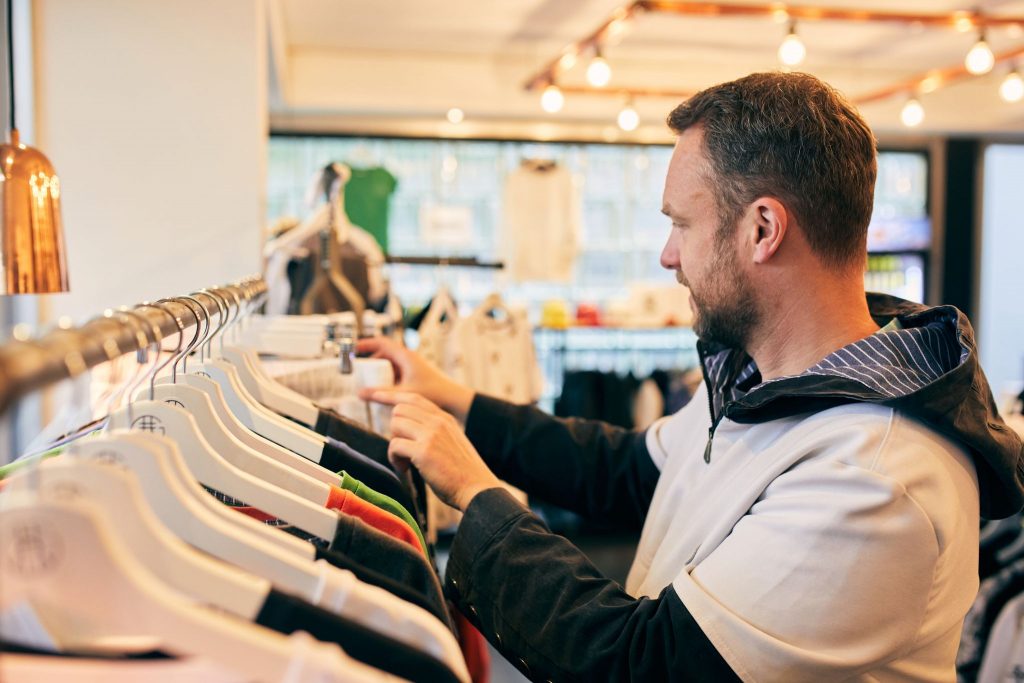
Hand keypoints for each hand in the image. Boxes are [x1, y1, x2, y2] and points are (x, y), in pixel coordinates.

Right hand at [356, 337, 473, 421]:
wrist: (453, 399)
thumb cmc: (435, 392)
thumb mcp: (403, 393)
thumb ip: (381, 394)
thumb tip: (360, 393)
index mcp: (405, 356)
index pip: (381, 343)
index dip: (365, 344)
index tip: (352, 349)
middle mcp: (408, 359)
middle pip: (383, 354)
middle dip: (369, 362)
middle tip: (357, 371)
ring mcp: (411, 367)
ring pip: (389, 366)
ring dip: (378, 373)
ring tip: (367, 384)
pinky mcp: (414, 376)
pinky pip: (396, 374)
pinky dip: (387, 380)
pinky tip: (382, 392)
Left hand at [372, 390, 501, 510]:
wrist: (477, 489)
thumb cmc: (464, 472)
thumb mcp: (453, 442)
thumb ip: (435, 432)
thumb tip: (410, 432)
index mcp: (445, 418)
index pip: (414, 398)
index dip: (393, 397)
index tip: (376, 398)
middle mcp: (438, 421)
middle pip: (400, 409)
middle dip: (395, 430)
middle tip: (404, 450)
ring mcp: (431, 434)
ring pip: (395, 424)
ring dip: (394, 445)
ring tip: (405, 461)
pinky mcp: (423, 451)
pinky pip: (394, 445)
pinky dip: (394, 459)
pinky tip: (405, 470)